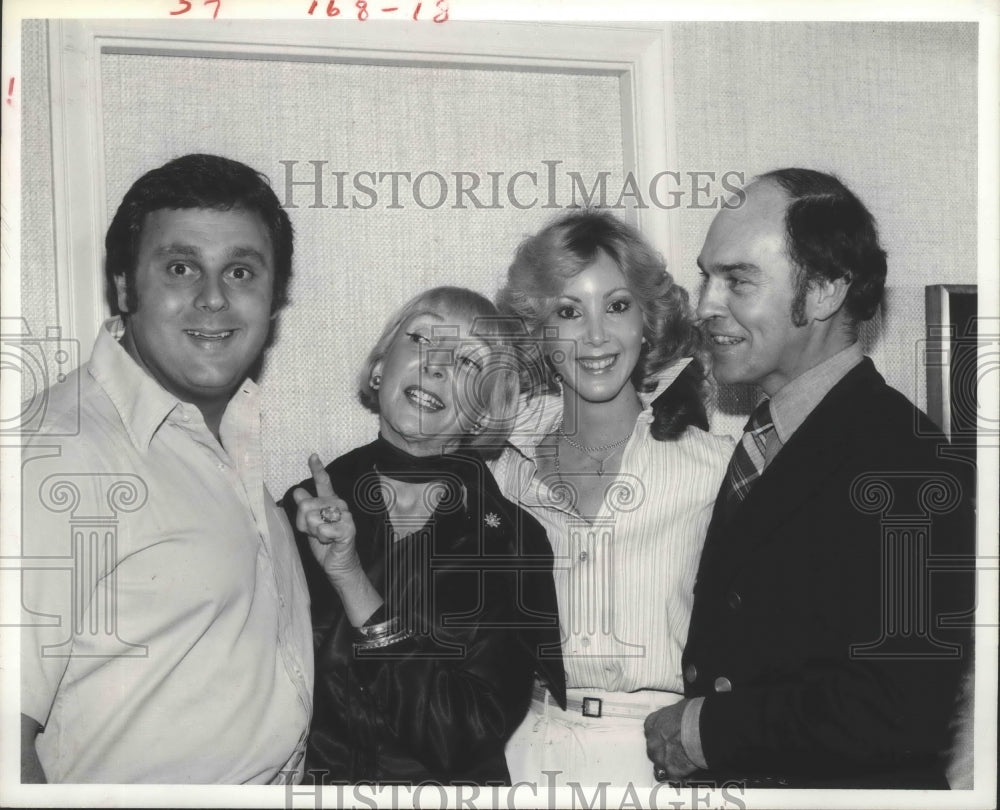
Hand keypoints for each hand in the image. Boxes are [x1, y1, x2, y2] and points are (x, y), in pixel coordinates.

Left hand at [292, 454, 360, 586]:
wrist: (338, 564)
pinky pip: (324, 529)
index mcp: (329, 501)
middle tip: (315, 532)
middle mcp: (338, 504)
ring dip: (313, 532)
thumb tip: (298, 492)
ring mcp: (345, 515)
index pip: (322, 482)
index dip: (317, 469)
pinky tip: (330, 541)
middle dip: (304, 523)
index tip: (312, 456)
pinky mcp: (349, 528)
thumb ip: (305, 509)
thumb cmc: (325, 544)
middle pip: (305, 505)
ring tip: (324, 537)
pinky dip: (322, 538)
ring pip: (313, 518)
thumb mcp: (309, 525)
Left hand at [644, 700, 697, 780]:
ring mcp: (660, 757)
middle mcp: (653, 741)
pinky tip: (688, 772)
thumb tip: (682, 718)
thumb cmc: (692, 713)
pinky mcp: (671, 770)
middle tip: (677, 752)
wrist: (700, 726)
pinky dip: (680, 776)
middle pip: (654, 751)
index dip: (660, 738)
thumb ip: (674, 718)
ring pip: (660, 767)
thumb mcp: (678, 708)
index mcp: (652, 724)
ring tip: (683, 764)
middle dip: (664, 753)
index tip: (666, 739)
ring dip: (670, 766)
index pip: (649, 734)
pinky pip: (673, 777)